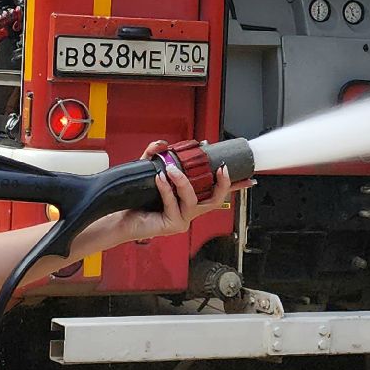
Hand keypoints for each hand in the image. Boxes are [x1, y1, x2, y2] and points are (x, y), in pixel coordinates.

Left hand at [110, 141, 248, 244]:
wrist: (119, 217)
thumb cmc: (135, 199)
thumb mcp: (147, 172)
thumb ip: (155, 156)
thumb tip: (162, 144)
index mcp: (189, 200)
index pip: (216, 192)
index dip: (234, 186)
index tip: (249, 178)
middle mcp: (189, 211)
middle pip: (215, 200)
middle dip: (221, 183)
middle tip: (219, 167)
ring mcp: (182, 220)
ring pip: (194, 200)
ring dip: (184, 182)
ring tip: (171, 169)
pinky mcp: (171, 225)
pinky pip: (174, 204)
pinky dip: (167, 189)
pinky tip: (160, 178)